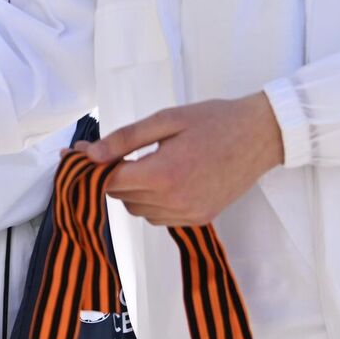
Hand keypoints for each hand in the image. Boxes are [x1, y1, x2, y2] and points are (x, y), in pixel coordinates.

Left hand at [82, 93, 283, 227]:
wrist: (261, 135)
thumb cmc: (214, 120)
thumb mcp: (166, 119)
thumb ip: (125, 138)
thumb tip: (90, 155)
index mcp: (164, 174)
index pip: (110, 181)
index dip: (91, 167)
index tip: (78, 153)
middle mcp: (175, 201)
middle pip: (121, 196)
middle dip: (112, 175)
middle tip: (118, 151)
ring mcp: (189, 213)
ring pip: (138, 210)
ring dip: (132, 190)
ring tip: (147, 162)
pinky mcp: (200, 219)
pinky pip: (159, 217)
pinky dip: (152, 201)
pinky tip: (164, 179)